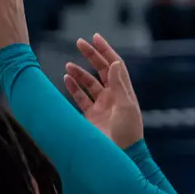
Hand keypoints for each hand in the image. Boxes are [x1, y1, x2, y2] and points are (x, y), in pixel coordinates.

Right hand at [62, 34, 144, 148]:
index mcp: (123, 92)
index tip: (95, 38)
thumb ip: (118, 85)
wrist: (120, 155)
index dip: (106, 51)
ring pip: (88, 84)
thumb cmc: (128, 132)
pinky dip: (73, 88)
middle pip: (101, 71)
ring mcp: (101, 106)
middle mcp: (112, 97)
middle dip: (91, 56)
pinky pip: (80, 98)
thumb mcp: (126, 106)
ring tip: (68, 66)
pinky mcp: (90, 116)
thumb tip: (114, 63)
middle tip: (79, 43)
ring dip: (79, 73)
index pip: (115, 66)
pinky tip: (66, 80)